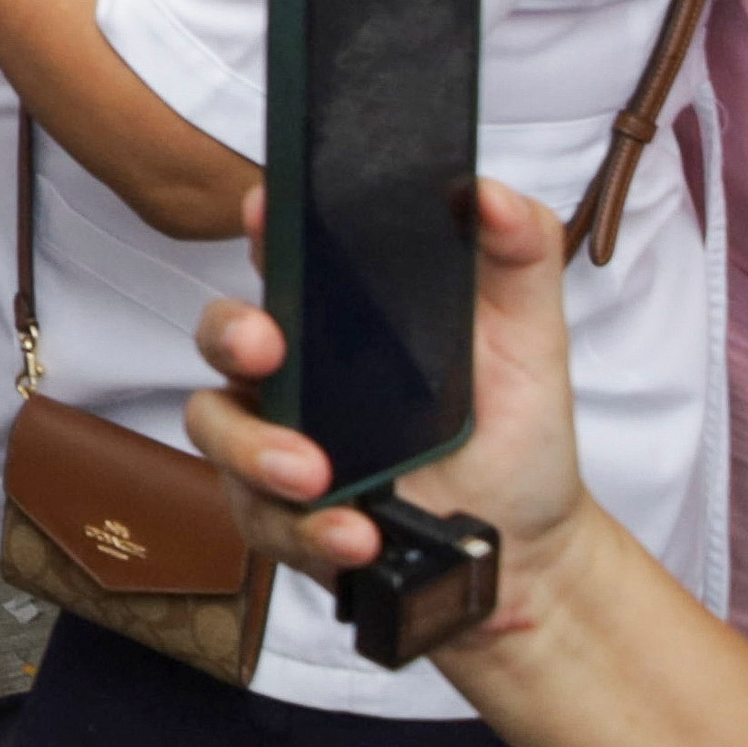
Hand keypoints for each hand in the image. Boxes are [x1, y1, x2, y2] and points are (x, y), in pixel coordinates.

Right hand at [185, 173, 597, 621]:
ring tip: (317, 478)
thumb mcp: (531, 342)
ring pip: (216, 426)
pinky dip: (304, 528)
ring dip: (256, 450)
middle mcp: (295, 372)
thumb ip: (520, 256)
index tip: (267, 212)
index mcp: (342, 317)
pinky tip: (356, 537)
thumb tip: (487, 193)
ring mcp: (277, 440)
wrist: (524, 553)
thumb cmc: (516, 438)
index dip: (264, 227)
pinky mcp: (277, 513)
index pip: (285, 253)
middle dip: (231, 334)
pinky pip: (256, 515)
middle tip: (267, 351)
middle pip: (222, 331)